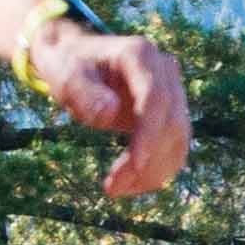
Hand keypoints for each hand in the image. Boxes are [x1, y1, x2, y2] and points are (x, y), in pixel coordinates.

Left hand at [23, 19, 190, 197]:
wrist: (76, 59)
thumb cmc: (69, 67)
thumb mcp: (66, 77)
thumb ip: (84, 93)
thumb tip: (111, 112)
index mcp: (140, 55)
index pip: (156, 97)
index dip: (150, 133)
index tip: (135, 165)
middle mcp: (164, 70)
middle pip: (171, 121)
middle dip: (148, 160)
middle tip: (111, 189)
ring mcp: (171, 91)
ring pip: (178, 138)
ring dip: (154, 171)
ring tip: (116, 190)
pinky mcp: (170, 112)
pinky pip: (174, 146)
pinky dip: (158, 170)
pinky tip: (131, 185)